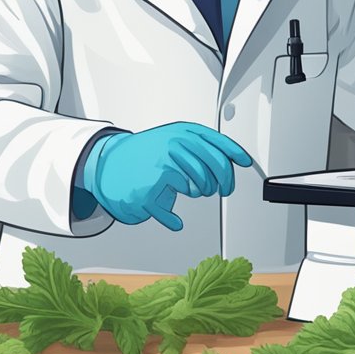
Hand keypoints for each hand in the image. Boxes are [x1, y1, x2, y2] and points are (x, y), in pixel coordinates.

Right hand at [89, 122, 251, 229]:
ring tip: (192, 191)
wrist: (109, 164)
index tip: (245, 162)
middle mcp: (172, 146)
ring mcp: (160, 166)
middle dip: (222, 181)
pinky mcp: (148, 189)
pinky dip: (174, 219)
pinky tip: (176, 221)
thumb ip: (200, 144)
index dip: (234, 153)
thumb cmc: (146, 153)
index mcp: (180, 132)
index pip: (217, 142)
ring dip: (200, 192)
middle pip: (214, 167)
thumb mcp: (173, 138)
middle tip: (222, 189)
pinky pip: (171, 209)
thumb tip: (233, 157)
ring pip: (198, 186)